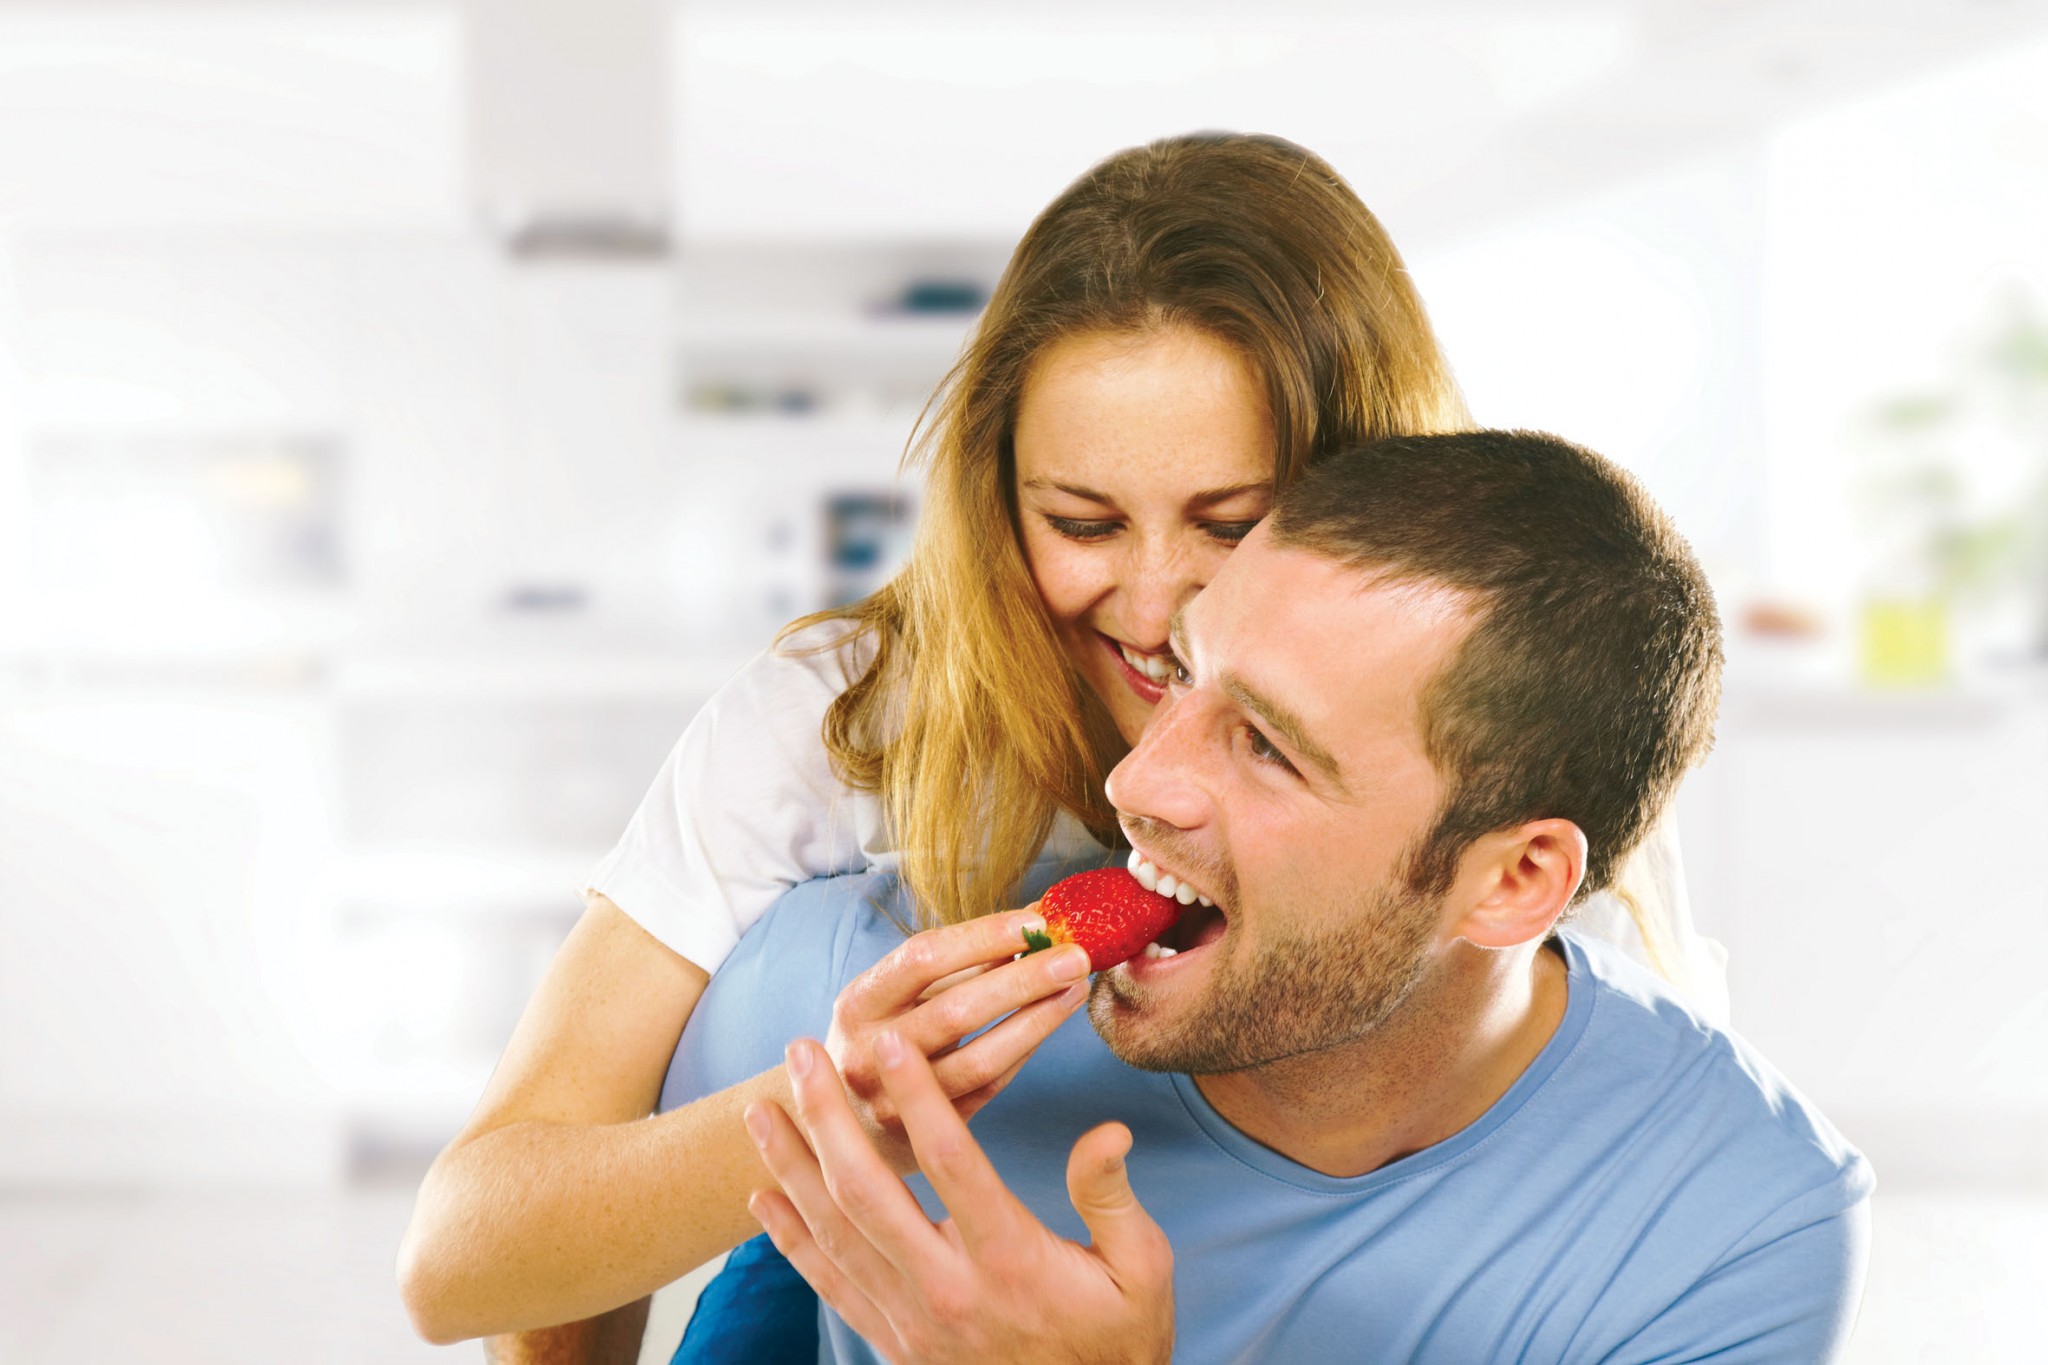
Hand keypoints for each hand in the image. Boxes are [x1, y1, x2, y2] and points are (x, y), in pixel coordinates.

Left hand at [746, 1033, 1174, 1364]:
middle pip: (868, 1191)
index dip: (918, 1096)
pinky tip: (764, 1197)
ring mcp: (911, 1320)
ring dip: (791, 1167)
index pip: (952, 1160)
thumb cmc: (1118, 1339)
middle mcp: (949, 1288)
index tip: (889, 1042)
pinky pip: (829, 1285)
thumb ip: (1111, 1197)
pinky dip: (790, 1240)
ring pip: (835, 1233)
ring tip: (759, 1111)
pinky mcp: (893, 1342)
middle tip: (799, 1054)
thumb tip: (1108, 1132)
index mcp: (1010, 1258)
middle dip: (827, 1116)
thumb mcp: (1141, 1269)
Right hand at [823, 909, 1091, 1171]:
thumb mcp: (901, 994)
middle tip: (1076, 956)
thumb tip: (1036, 917)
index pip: (921, 959)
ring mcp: (896, 1102)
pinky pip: (989, 1090)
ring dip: (1035, 1021)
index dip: (982, 937)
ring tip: (1075, 988)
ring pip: (979, 1060)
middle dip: (1023, 980)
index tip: (1036, 922)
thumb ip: (962, 959)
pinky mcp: (928, 1136)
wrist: (846, 1121)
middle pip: (955, 1012)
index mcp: (858, 1003)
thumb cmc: (884, 1035)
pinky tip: (1050, 1023)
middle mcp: (868, 1053)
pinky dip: (1024, 1053)